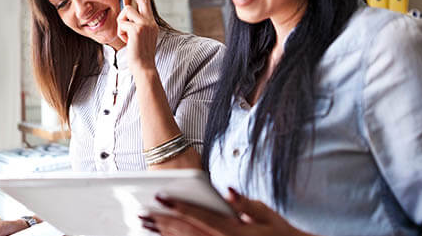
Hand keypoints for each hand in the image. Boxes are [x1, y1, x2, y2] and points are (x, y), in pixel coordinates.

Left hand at [116, 0, 158, 73]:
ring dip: (121, 22)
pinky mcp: (137, 29)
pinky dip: (120, 33)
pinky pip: (121, 23)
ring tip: (125, 35)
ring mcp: (145, 24)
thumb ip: (137, 26)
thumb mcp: (141, 38)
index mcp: (152, 24)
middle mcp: (150, 22)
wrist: (144, 67)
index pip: (146, 4)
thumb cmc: (140, 55)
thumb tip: (126, 15)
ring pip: (126, 10)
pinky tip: (126, 41)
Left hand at [141, 189, 311, 235]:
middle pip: (186, 232)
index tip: (159, 197)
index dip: (178, 205)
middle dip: (162, 222)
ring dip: (164, 234)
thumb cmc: (279, 232)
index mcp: (233, 230)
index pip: (199, 215)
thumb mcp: (266, 213)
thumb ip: (245, 202)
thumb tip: (228, 191)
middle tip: (142, 213)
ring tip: (146, 225)